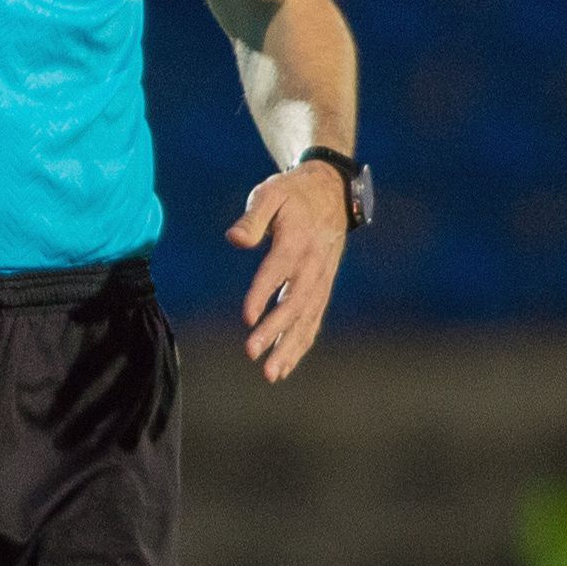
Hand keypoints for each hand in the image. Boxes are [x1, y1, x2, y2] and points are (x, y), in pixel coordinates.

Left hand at [226, 160, 353, 380]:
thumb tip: (234, 239)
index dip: (263, 293)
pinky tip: (283, 367)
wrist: (331, 192)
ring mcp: (321, 279)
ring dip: (289, 347)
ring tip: (271, 373)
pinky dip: (300, 344)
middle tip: (252, 353)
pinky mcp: (322, 288)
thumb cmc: (293, 194)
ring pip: (307, 318)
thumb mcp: (271, 193)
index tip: (247, 317)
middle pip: (294, 302)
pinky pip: (313, 320)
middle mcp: (312, 264)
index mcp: (297, 240)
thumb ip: (252, 217)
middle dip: (275, 331)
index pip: (278, 270)